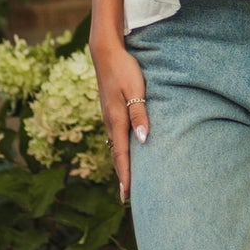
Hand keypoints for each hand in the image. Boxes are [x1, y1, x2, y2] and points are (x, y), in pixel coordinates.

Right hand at [91, 39, 148, 202]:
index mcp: (116, 120)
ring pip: (115, 146)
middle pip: (116, 155)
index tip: (127, 195)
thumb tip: (143, 140)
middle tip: (127, 197)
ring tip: (127, 180)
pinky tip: (126, 152)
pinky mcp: (111, 110)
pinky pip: (116, 136)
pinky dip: (120, 150)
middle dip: (122, 175)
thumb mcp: (135, 91)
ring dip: (121, 163)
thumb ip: (140, 114)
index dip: (125, 176)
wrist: (106, 52)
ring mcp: (109, 116)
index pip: (121, 155)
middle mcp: (110, 122)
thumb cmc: (124, 70)